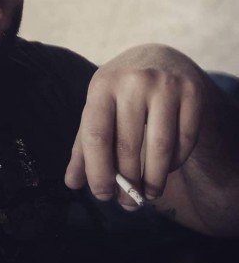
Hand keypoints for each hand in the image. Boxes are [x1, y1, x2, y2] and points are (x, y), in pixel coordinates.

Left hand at [65, 44, 205, 209]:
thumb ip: (83, 145)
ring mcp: (165, 84)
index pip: (96, 136)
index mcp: (102, 84)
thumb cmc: (120, 92)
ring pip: (160, 148)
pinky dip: (174, 162)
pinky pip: (185, 141)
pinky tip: (165, 168)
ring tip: (147, 195)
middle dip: (127, 183)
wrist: (158, 58)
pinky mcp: (192, 92)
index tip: (102, 195)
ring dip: (153, 180)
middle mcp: (133, 81)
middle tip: (127, 203)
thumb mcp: (97, 108)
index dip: (98, 172)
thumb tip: (71, 183)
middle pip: (128, 146)